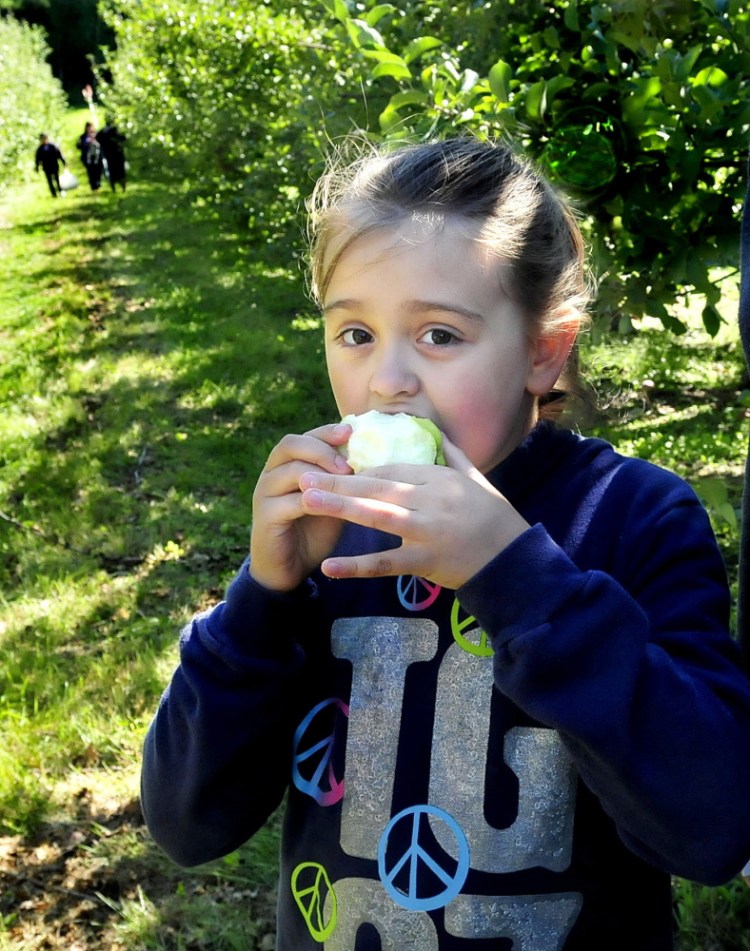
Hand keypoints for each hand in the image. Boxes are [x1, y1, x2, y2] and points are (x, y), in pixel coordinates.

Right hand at [249, 423, 352, 591]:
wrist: (289, 567)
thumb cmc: (314, 530)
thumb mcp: (333, 499)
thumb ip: (342, 479)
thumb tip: (375, 456)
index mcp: (286, 464)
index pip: (305, 437)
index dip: (327, 432)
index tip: (351, 431)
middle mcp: (271, 474)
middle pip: (291, 445)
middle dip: (322, 449)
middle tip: (348, 464)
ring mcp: (264, 494)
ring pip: (290, 471)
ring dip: (320, 474)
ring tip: (345, 482)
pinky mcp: (264, 517)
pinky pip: (288, 503)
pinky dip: (313, 501)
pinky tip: (333, 505)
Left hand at [298, 436, 529, 589]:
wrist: (514, 560)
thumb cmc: (493, 516)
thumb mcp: (475, 477)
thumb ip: (451, 452)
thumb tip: (431, 427)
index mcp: (440, 479)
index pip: (391, 470)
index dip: (359, 471)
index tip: (333, 469)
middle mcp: (431, 501)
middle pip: (377, 488)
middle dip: (338, 482)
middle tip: (303, 476)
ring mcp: (427, 532)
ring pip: (377, 518)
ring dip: (340, 508)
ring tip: (308, 501)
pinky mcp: (425, 562)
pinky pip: (386, 564)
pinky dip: (356, 566)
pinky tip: (329, 566)